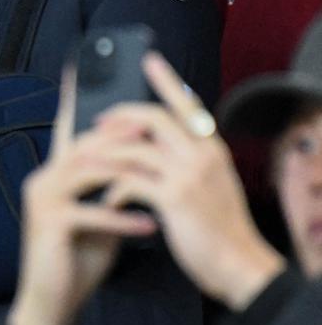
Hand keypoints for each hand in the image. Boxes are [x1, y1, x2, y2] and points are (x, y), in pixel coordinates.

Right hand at [8, 67, 157, 324]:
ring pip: (87, 171)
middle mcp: (44, 178)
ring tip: (156, 168)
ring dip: (124, 169)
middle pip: (84, 144)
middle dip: (118, 132)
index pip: (68, 128)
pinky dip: (122, 218)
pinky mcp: (50, 224)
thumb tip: (136, 164)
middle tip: (150, 123)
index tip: (85, 68)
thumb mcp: (97, 213)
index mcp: (54, 173)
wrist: (50, 299)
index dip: (76, 98)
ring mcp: (44, 199)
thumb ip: (108, 186)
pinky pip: (91, 213)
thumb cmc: (75, 256)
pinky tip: (147, 224)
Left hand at [98, 53, 285, 310]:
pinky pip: (131, 181)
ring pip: (134, 148)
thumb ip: (188, 158)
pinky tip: (106, 200)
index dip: (167, 80)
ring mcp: (188, 174)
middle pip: (152, 116)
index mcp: (210, 147)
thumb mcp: (211, 182)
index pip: (187, 103)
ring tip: (84, 161)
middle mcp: (201, 154)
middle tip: (95, 121)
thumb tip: (152, 139)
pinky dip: (113, 188)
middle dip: (119, 115)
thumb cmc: (219, 226)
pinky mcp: (174, 199)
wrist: (239, 265)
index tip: (149, 59)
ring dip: (105, 153)